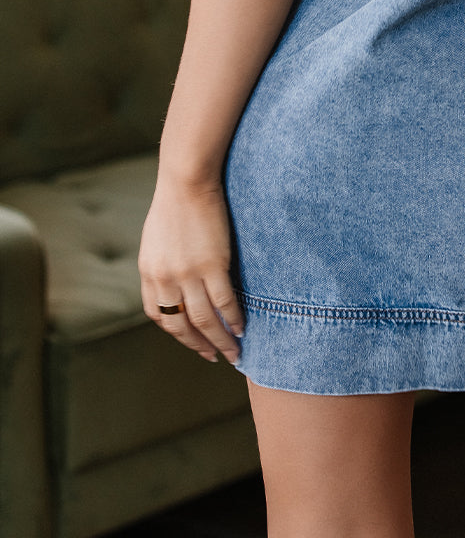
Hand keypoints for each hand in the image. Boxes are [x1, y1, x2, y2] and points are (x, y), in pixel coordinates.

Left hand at [138, 176, 244, 363]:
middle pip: (182, 325)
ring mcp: (188, 275)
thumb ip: (162, 263)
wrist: (187, 180)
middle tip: (213, 357)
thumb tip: (174, 281)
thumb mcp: (156, 239)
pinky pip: (224, 302)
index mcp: (149, 273)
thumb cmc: (174, 202)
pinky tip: (242, 328)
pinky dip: (234, 319)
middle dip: (199, 345)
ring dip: (220, 341)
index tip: (191, 339)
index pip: (159, 315)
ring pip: (205, 321)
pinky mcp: (212, 265)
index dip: (176, 332)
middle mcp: (165, 280)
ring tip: (234, 352)